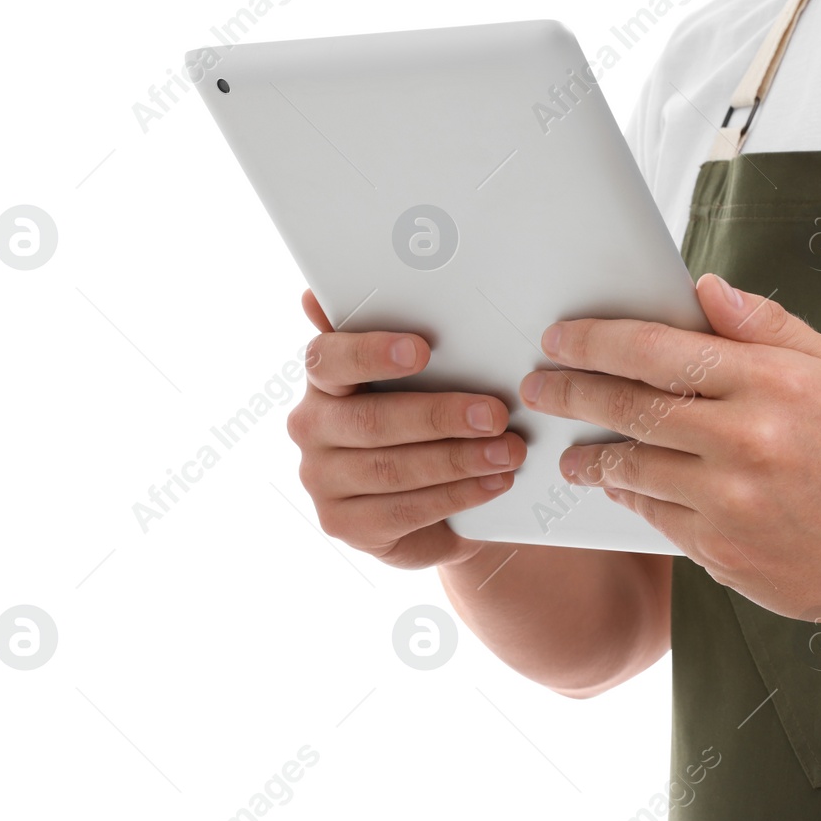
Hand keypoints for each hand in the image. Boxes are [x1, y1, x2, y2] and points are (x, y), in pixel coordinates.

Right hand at [288, 290, 526, 567]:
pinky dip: (457, 495)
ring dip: (458, 460)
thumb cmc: (425, 425)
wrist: (437, 503)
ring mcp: (322, 481)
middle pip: (370, 421)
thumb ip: (394, 340)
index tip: (423, 349)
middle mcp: (310, 428)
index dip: (372, 354)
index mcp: (323, 381)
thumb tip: (325, 295)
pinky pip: (404, 510)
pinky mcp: (345, 524)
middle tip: (496, 413)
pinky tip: (494, 482)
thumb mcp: (418, 381)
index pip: (328, 359)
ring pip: (391, 470)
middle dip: (440, 416)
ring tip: (509, 451)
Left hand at [520, 274, 820, 619]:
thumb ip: (766, 326)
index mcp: (772, 382)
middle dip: (572, 391)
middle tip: (540, 386)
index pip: (659, 350)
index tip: (562, 339)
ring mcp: (730, 499)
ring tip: (571, 447)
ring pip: (631, 466)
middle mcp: (746, 438)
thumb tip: (705, 289)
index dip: (597, 341)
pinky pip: (652, 514)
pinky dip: (628, 496)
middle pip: (630, 405)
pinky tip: (617, 485)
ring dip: (590, 454)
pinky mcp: (720, 549)